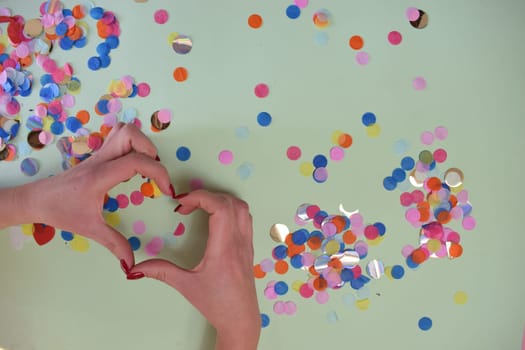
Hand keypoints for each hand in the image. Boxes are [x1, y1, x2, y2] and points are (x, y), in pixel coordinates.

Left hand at [13, 123, 171, 269]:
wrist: (37, 199)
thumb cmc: (61, 211)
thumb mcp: (89, 229)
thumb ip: (114, 244)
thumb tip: (132, 263)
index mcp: (101, 175)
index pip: (136, 161)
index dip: (159, 172)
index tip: (166, 191)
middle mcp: (101, 159)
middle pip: (130, 134)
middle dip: (151, 149)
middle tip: (154, 172)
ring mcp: (99, 153)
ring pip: (124, 130)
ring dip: (142, 143)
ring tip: (147, 165)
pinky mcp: (99, 154)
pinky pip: (119, 137)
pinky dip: (133, 145)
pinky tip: (134, 165)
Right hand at [129, 190, 260, 349]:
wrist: (241, 318)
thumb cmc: (216, 304)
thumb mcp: (186, 286)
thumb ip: (161, 272)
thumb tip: (135, 267)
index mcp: (224, 249)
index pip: (220, 208)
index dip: (200, 197)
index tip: (181, 203)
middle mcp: (239, 242)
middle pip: (230, 202)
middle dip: (206, 196)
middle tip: (186, 206)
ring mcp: (247, 243)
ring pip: (241, 207)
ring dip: (220, 200)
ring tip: (200, 207)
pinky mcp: (249, 246)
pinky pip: (245, 217)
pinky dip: (230, 209)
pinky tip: (214, 219)